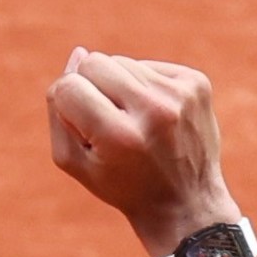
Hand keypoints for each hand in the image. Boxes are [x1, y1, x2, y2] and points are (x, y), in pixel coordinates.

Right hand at [47, 49, 240, 256]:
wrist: (187, 203)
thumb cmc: (122, 184)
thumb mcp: (74, 161)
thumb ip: (59, 108)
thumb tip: (78, 53)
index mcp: (120, 136)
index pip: (68, 86)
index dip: (68, 105)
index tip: (87, 130)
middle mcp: (154, 110)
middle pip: (94, 62)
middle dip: (93, 88)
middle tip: (112, 125)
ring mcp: (180, 95)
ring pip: (122, 61)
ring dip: (120, 87)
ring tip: (136, 123)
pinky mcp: (197, 84)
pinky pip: (150, 65)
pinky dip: (146, 87)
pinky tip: (157, 118)